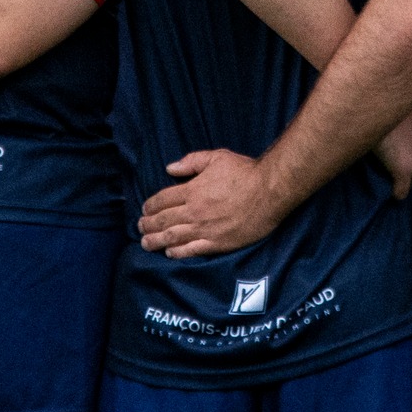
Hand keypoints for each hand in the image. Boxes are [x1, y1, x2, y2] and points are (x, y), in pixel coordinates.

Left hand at [138, 150, 283, 257]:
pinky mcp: (219, 243)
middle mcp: (195, 211)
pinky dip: (178, 252)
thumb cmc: (245, 172)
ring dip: (156, 241)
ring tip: (146, 243)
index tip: (144, 210)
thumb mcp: (217, 158)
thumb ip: (191, 162)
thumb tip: (170, 168)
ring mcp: (206, 229)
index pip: (162, 200)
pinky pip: (193, 250)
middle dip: (148, 225)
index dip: (150, 206)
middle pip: (163, 220)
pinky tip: (170, 253)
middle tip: (140, 228)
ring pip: (173, 237)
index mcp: (193, 190)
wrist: (270, 191)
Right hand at [374, 99, 411, 198]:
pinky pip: (401, 191)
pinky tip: (390, 191)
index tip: (403, 148)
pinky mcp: (405, 169)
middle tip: (394, 155)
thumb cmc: (393, 94)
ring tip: (388, 167)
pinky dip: (396, 192)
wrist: (379, 96)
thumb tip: (411, 121)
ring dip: (403, 175)